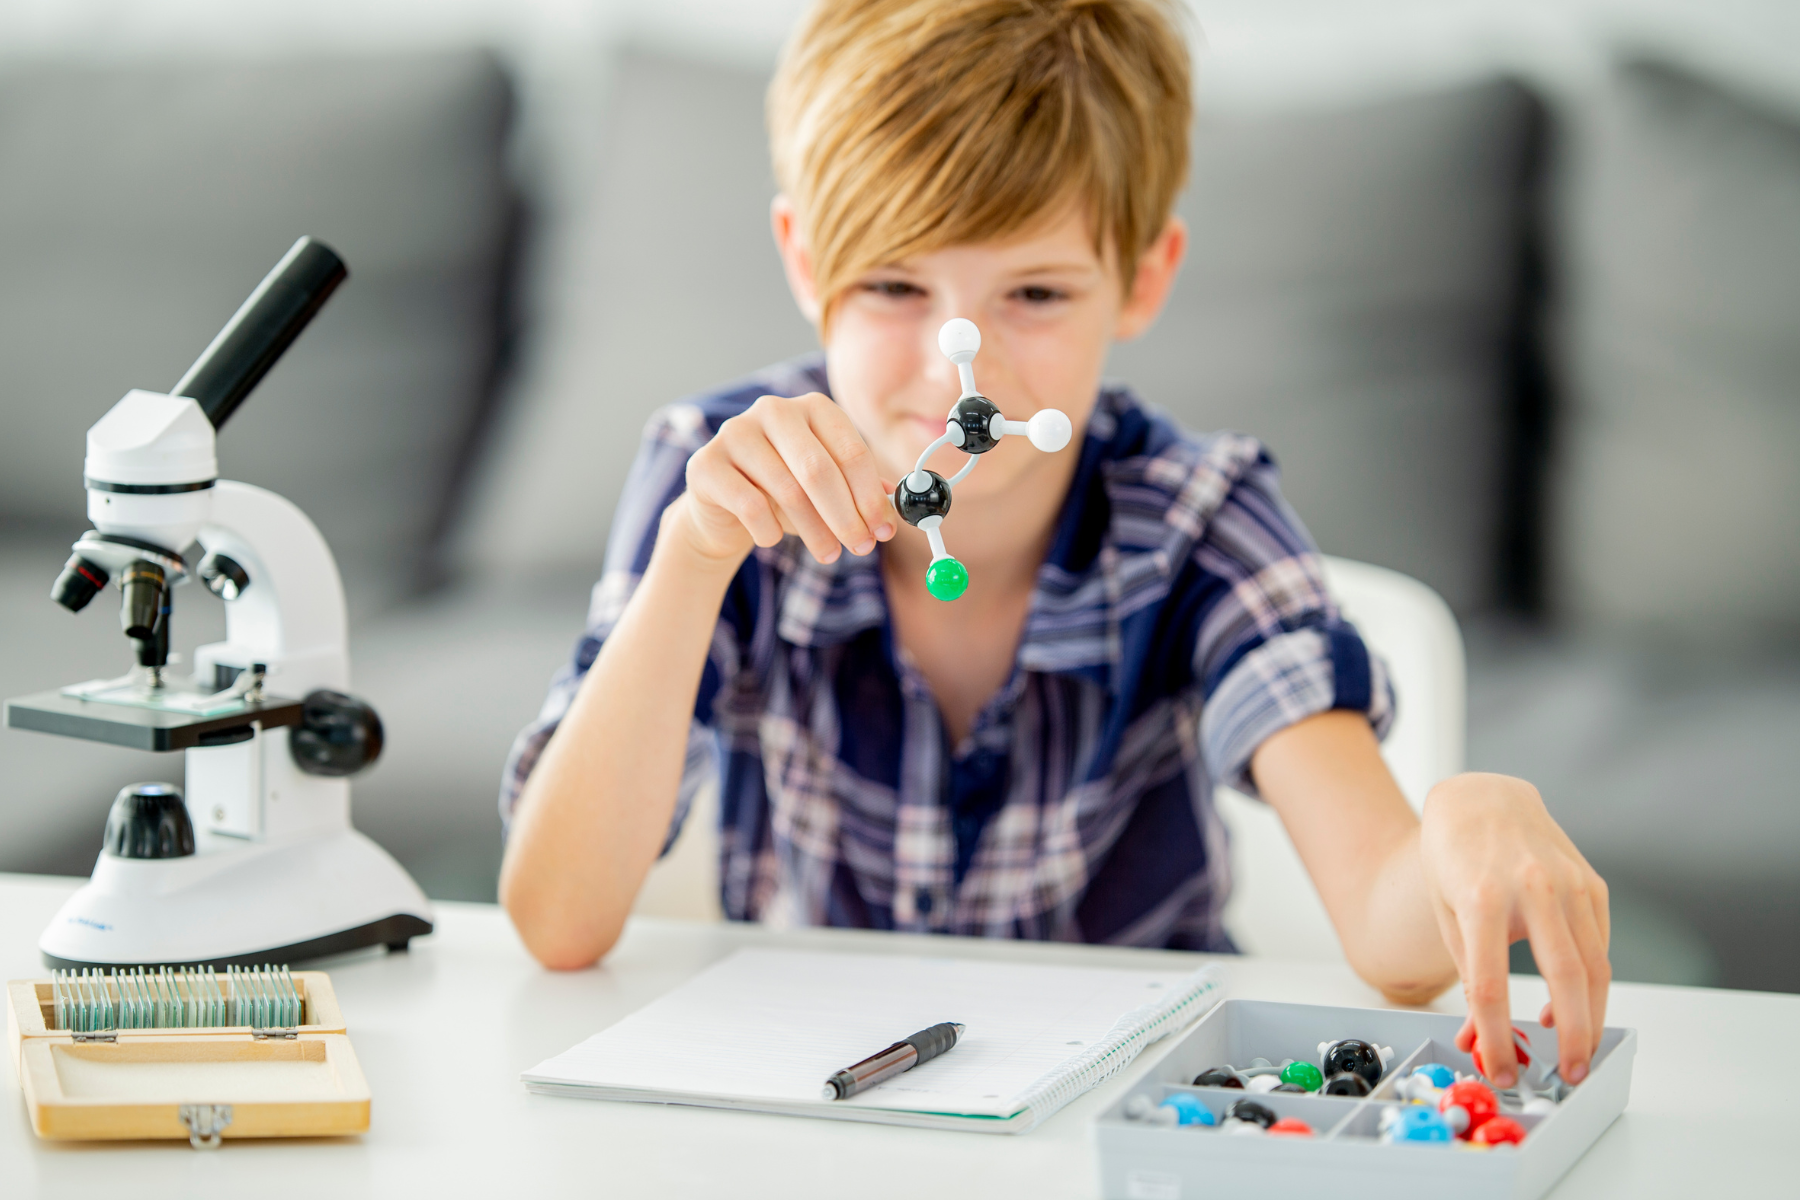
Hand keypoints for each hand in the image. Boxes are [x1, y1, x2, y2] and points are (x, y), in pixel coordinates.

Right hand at [674, 392, 895, 566]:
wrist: (722, 507)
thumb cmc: (783, 494)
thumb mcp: (828, 489)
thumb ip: (862, 492)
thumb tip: (896, 509)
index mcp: (811, 408)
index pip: (851, 450)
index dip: (871, 495)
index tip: (884, 530)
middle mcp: (772, 410)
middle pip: (819, 469)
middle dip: (845, 515)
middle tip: (860, 547)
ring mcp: (735, 433)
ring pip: (787, 491)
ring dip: (815, 531)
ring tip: (829, 554)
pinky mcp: (706, 464)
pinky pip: (750, 506)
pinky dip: (769, 530)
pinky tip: (774, 539)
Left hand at [1420, 773, 1610, 1087]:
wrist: (1482, 798)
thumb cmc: (1454, 857)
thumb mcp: (1446, 913)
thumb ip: (1468, 973)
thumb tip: (1478, 1038)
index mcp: (1482, 898)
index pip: (1491, 985)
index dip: (1496, 1035)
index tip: (1501, 1068)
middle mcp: (1532, 888)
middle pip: (1564, 978)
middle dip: (1571, 1037)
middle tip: (1568, 1075)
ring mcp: (1569, 882)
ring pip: (1595, 966)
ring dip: (1590, 1016)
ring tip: (1575, 1051)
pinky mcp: (1592, 883)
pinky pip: (1601, 943)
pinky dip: (1593, 981)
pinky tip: (1572, 1001)